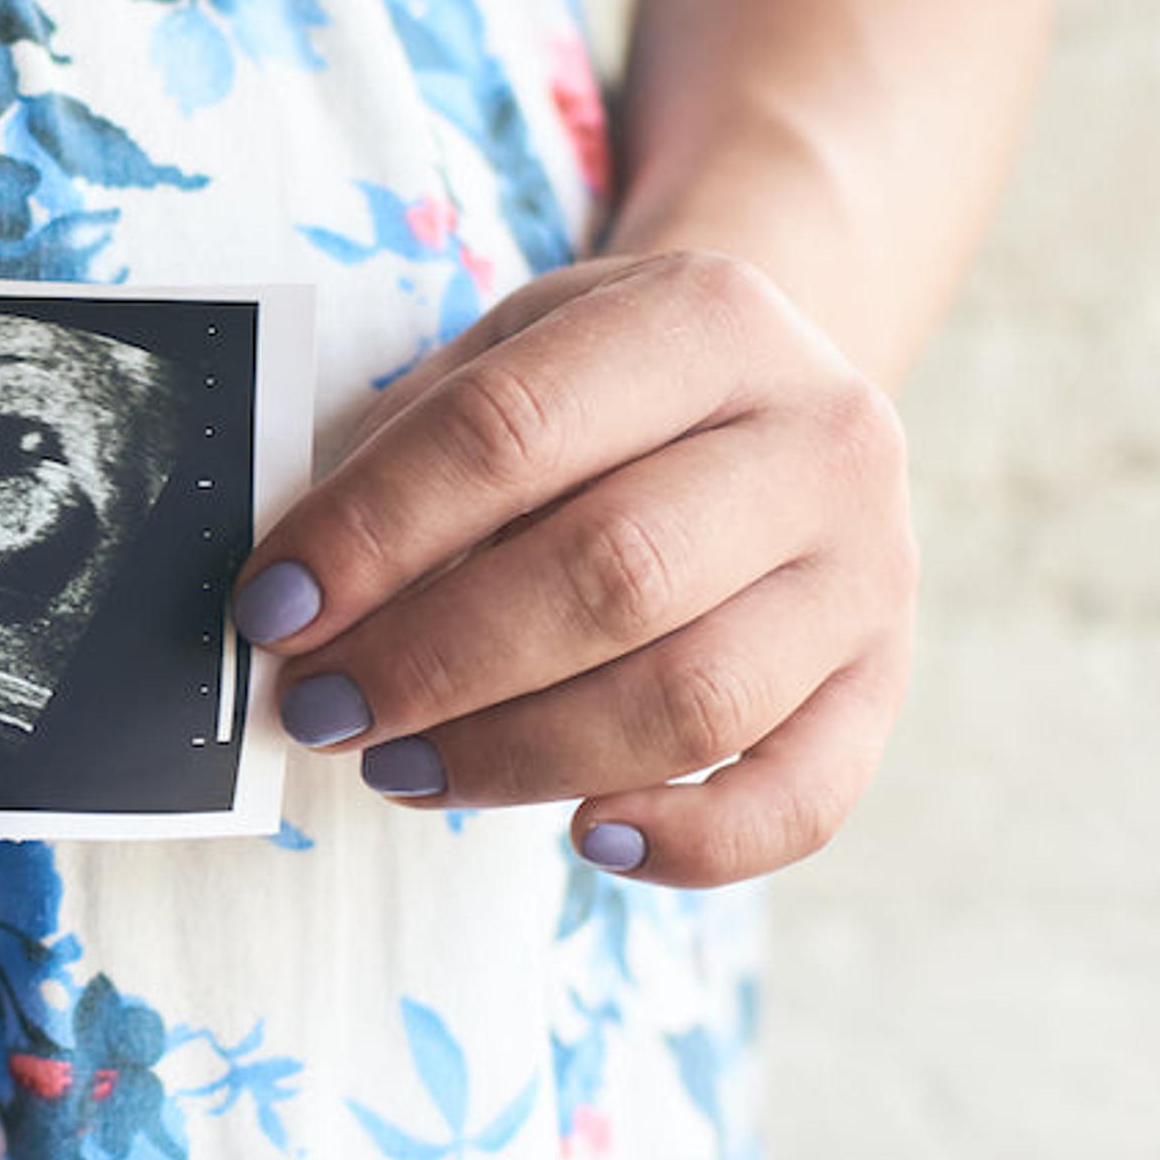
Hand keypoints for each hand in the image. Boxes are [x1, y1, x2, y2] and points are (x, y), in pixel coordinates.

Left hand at [230, 248, 916, 884]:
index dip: (375, 531)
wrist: (773, 386)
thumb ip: (410, 453)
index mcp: (707, 316)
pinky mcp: (886, 683)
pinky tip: (590, 841)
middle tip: (320, 706)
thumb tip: (295, 599)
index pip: (511, 430)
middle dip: (434, 659)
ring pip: (693, 699)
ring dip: (519, 756)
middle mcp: (819, 436)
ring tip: (398, 767)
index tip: (273, 608)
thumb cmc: (599, 390)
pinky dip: (695, 843)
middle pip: (611, 573)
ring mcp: (869, 569)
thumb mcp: (510, 353)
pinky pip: (803, 800)